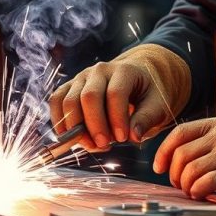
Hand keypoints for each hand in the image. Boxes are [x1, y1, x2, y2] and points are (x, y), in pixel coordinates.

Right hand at [48, 44, 189, 149]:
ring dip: (76, 128)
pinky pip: (56, 100)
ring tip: (93, 144)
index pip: (115, 93)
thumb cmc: (150, 92)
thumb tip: (133, 136)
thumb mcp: (159, 104)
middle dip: (94, 126)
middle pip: (88, 97)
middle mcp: (100, 70)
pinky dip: (59, 121)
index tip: (123, 139)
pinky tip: (73, 138)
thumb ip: (147, 118)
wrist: (140, 74)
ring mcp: (82, 77)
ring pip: (68, 101)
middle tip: (105, 145)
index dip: (116, 118)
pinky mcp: (71, 86)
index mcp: (125, 70)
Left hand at [154, 117, 215, 203]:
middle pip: (181, 154)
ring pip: (190, 169)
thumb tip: (175, 160)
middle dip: (174, 174)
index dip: (163, 152)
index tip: (160, 167)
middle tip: (181, 185)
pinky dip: (198, 191)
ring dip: (186, 185)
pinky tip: (204, 195)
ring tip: (194, 191)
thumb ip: (207, 143)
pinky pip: (205, 182)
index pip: (178, 133)